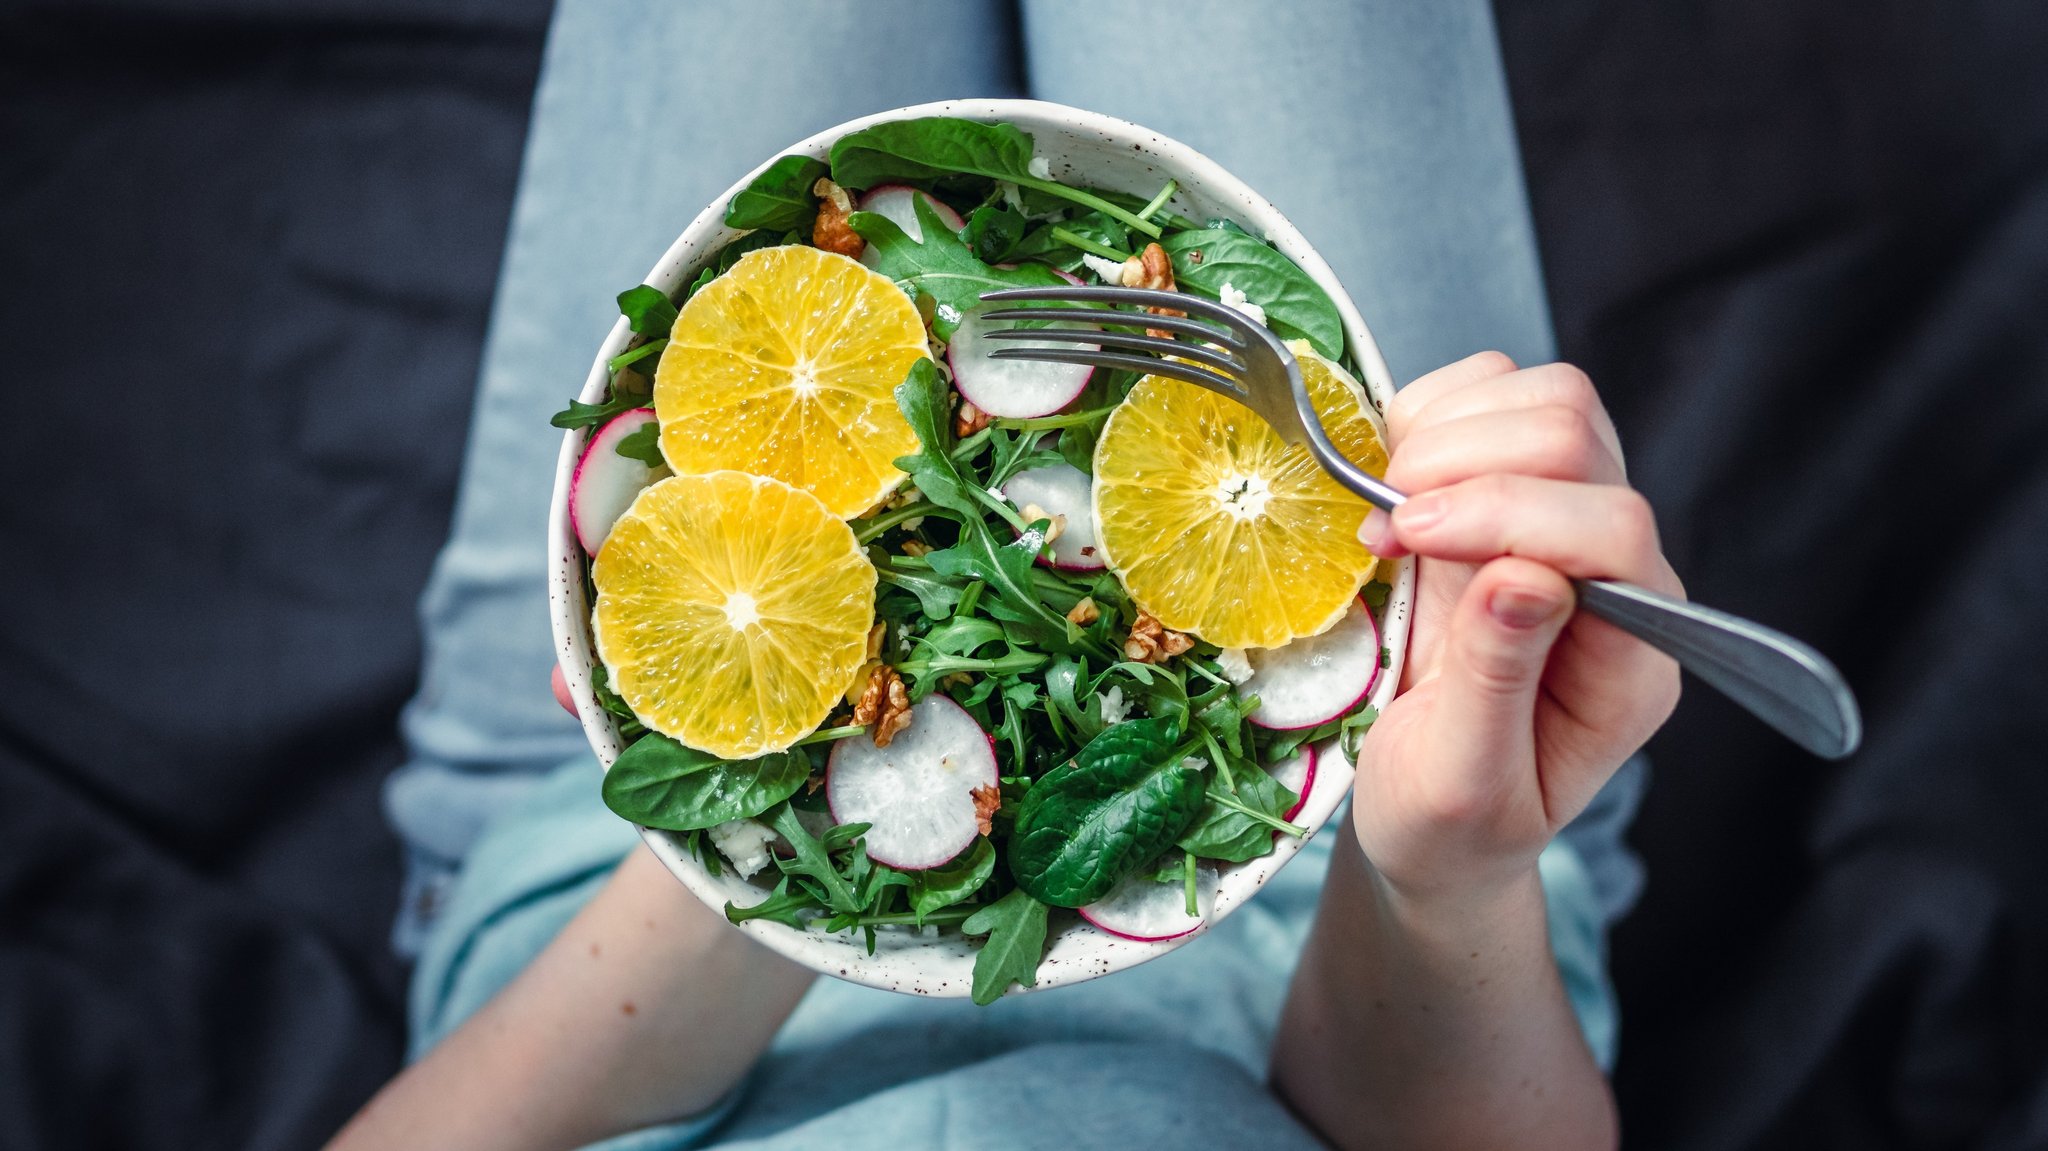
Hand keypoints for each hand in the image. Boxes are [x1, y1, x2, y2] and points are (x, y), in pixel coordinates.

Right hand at [1350, 352, 1680, 904]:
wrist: (1432, 822)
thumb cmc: (1448, 822)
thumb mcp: (1460, 783)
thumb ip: (1496, 681)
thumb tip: (1522, 574)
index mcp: (1629, 657)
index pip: (1611, 528)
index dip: (1506, 510)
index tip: (1404, 540)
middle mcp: (1619, 576)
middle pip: (1577, 438)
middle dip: (1464, 463)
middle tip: (1384, 533)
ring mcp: (1569, 522)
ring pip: (1543, 398)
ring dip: (1445, 433)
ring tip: (1386, 513)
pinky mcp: (1512, 490)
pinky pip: (1489, 395)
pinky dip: (1426, 418)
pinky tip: (1390, 490)